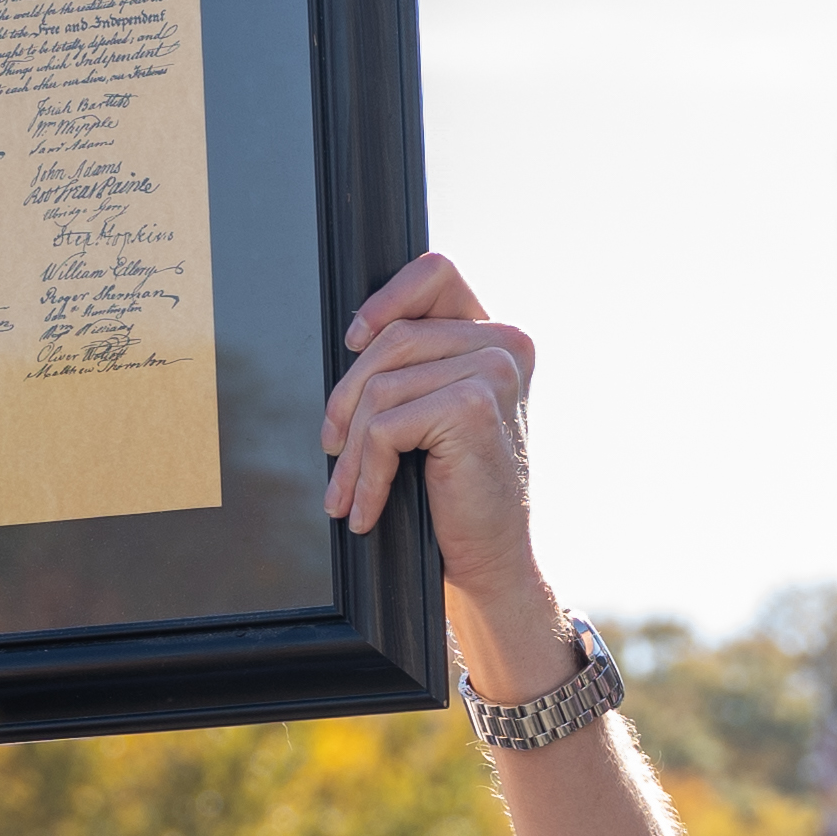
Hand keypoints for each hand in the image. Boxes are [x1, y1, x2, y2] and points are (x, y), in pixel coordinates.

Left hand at [321, 254, 565, 693]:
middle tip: (330, 449)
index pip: (436, 273)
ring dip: (350, 449)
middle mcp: (506, 344)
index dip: (387, 296)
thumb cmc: (458, 494)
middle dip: (347, 399)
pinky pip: (385, 427)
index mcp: (499, 337)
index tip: (353, 341)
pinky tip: (366, 509)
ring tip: (346, 492)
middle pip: (393, 339)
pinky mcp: (473, 407)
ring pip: (382, 386)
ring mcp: (494, 371)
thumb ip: (415, 366)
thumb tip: (353, 337)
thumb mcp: (435, 414)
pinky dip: (366, 474)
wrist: (491, 563)